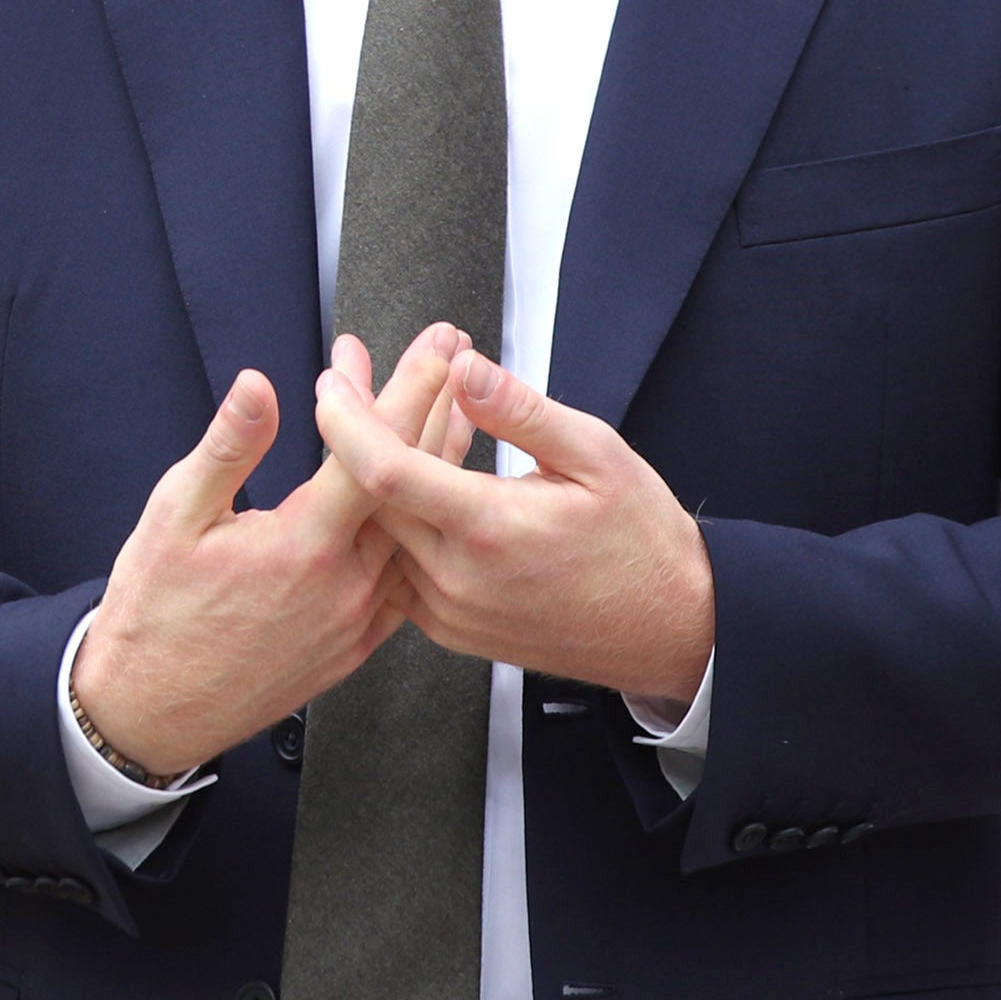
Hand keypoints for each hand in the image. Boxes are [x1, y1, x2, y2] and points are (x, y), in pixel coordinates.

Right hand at [71, 329, 462, 780]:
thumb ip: (227, 448)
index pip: (375, 452)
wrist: (153, 708)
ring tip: (455, 415)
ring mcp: (356, 620)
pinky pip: (407, 579)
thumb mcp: (174, 517)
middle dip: (436, 410)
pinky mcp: (355, 645)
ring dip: (437, 467)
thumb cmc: (156, 614)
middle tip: (455, 359)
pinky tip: (428, 506)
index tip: (434, 350)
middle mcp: (343, 585)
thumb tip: (258, 387)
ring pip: (419, 531)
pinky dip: (423, 530)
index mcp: (301, 545)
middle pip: (412, 484)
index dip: (409, 391)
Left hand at [318, 345, 714, 701]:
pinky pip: (400, 565)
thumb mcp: (596, 455)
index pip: (385, 471)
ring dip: (379, 473)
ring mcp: (449, 610)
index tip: (331, 381)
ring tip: (391, 415)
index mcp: (490, 529)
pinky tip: (419, 474)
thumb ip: (521, 411)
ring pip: (383, 531)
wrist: (669, 630)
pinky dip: (402, 516)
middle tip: (355, 376)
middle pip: (372, 496)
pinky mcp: (449, 628)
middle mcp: (458, 578)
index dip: (347, 420)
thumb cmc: (641, 540)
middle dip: (357, 429)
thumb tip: (463, 369)